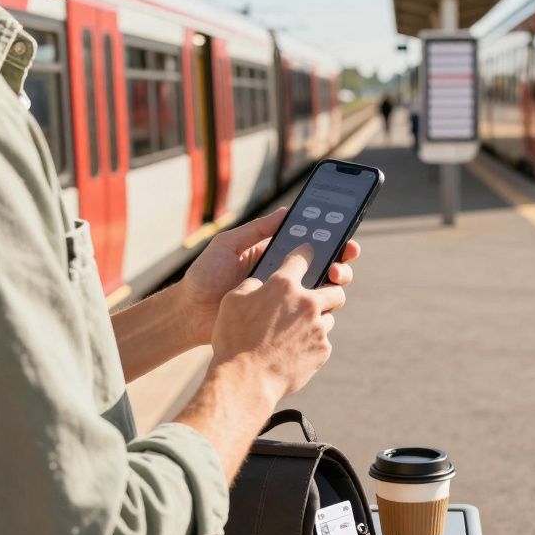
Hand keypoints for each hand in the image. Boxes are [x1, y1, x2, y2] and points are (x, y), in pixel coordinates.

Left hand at [178, 207, 360, 347]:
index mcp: (274, 255)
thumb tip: (286, 211)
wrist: (190, 314)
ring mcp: (284, 301)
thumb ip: (256, 230)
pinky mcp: (281, 324)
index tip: (344, 233)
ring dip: (334, 284)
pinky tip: (322, 304)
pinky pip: (308, 317)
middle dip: (340, 261)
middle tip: (339, 260)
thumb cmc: (205, 276)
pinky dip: (321, 311)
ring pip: (321, 292)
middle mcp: (284, 277)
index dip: (331, 239)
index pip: (309, 244)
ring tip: (331, 278)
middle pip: (323, 267)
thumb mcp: (228, 245)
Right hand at [209, 245, 345, 399]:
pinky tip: (293, 350)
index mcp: (283, 285)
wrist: (245, 380)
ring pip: (329, 317)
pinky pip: (322, 341)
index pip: (303, 257)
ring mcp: (318, 328)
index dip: (305, 253)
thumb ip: (252, 285)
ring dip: (317, 319)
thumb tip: (261, 284)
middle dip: (329, 289)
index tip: (308, 254)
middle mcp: (307, 303)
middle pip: (334, 287)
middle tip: (316, 296)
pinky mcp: (322, 351)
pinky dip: (311, 342)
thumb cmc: (234, 339)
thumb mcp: (233, 301)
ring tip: (297, 329)